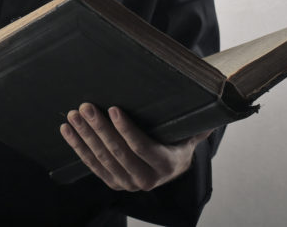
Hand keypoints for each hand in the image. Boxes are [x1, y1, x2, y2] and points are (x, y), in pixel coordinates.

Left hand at [60, 103, 212, 191]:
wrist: (170, 165)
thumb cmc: (177, 140)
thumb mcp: (188, 132)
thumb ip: (198, 120)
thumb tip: (218, 101)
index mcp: (166, 164)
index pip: (142, 147)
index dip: (126, 130)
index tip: (113, 109)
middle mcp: (147, 179)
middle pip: (118, 153)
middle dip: (100, 129)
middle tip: (86, 107)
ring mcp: (128, 183)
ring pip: (103, 159)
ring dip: (85, 136)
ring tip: (73, 115)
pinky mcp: (113, 183)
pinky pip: (93, 165)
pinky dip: (78, 147)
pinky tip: (67, 130)